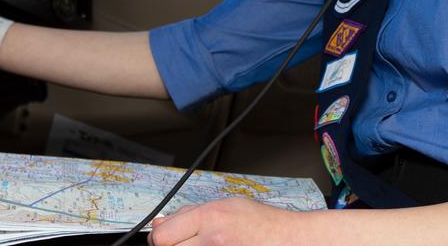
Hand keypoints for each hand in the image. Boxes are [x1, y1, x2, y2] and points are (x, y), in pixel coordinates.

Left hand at [148, 198, 300, 245]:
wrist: (288, 240)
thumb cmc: (261, 223)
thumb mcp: (227, 205)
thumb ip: (191, 213)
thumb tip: (161, 222)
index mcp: (210, 217)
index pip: (162, 235)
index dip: (160, 237)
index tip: (164, 237)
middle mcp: (211, 240)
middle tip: (181, 243)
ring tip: (200, 245)